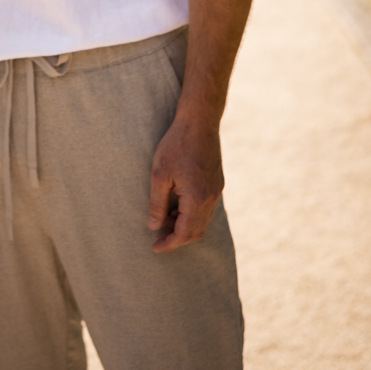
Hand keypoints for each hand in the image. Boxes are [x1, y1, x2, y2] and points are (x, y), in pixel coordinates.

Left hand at [147, 111, 223, 252]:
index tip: (154, 247)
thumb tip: (153, 226)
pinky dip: (191, 214)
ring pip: (202, 221)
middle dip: (176, 237)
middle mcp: (211, 199)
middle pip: (196, 231)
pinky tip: (175, 205)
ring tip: (162, 219)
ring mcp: (216, 191)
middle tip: (157, 237)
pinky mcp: (217, 183)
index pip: (184, 233)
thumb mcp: (160, 174)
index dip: (169, 243)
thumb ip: (157, 203)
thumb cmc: (177, 144)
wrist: (199, 121)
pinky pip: (205, 208)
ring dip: (183, 225)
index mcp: (197, 199)